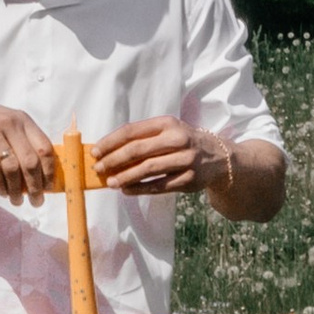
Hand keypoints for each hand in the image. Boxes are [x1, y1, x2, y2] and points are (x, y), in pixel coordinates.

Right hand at [0, 102, 63, 199]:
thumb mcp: (5, 124)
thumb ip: (23, 141)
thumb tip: (44, 173)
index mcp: (21, 119)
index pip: (44, 147)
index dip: (50, 170)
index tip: (50, 187)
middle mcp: (9, 122)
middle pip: (30, 161)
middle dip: (36, 186)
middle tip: (37, 201)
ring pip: (12, 168)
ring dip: (17, 190)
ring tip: (17, 200)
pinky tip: (1, 192)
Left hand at [92, 115, 220, 196]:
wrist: (218, 157)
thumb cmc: (183, 142)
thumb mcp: (167, 131)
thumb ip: (142, 138)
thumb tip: (108, 151)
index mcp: (167, 123)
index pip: (132, 131)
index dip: (110, 142)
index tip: (95, 151)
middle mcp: (178, 139)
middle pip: (137, 150)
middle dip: (113, 160)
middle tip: (98, 169)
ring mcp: (185, 160)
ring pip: (147, 169)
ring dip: (125, 177)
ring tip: (110, 182)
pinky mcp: (189, 179)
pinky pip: (159, 186)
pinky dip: (140, 189)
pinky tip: (127, 190)